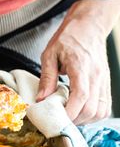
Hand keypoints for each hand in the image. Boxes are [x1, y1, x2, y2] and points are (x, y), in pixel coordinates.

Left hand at [37, 0, 119, 124]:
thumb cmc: (70, 37)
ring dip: (85, 120)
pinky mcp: (106, 85)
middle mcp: (96, 76)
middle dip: (75, 120)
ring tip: (71, 117)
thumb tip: (41, 99)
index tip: (58, 119)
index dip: (70, 112)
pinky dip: (94, 116)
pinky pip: (105, 108)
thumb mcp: (50, 54)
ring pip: (100, 111)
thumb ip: (47, 78)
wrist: (89, 26)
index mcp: (81, 66)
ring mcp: (103, 81)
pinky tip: (82, 112)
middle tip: (61, 120)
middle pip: (91, 108)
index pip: (80, 95)